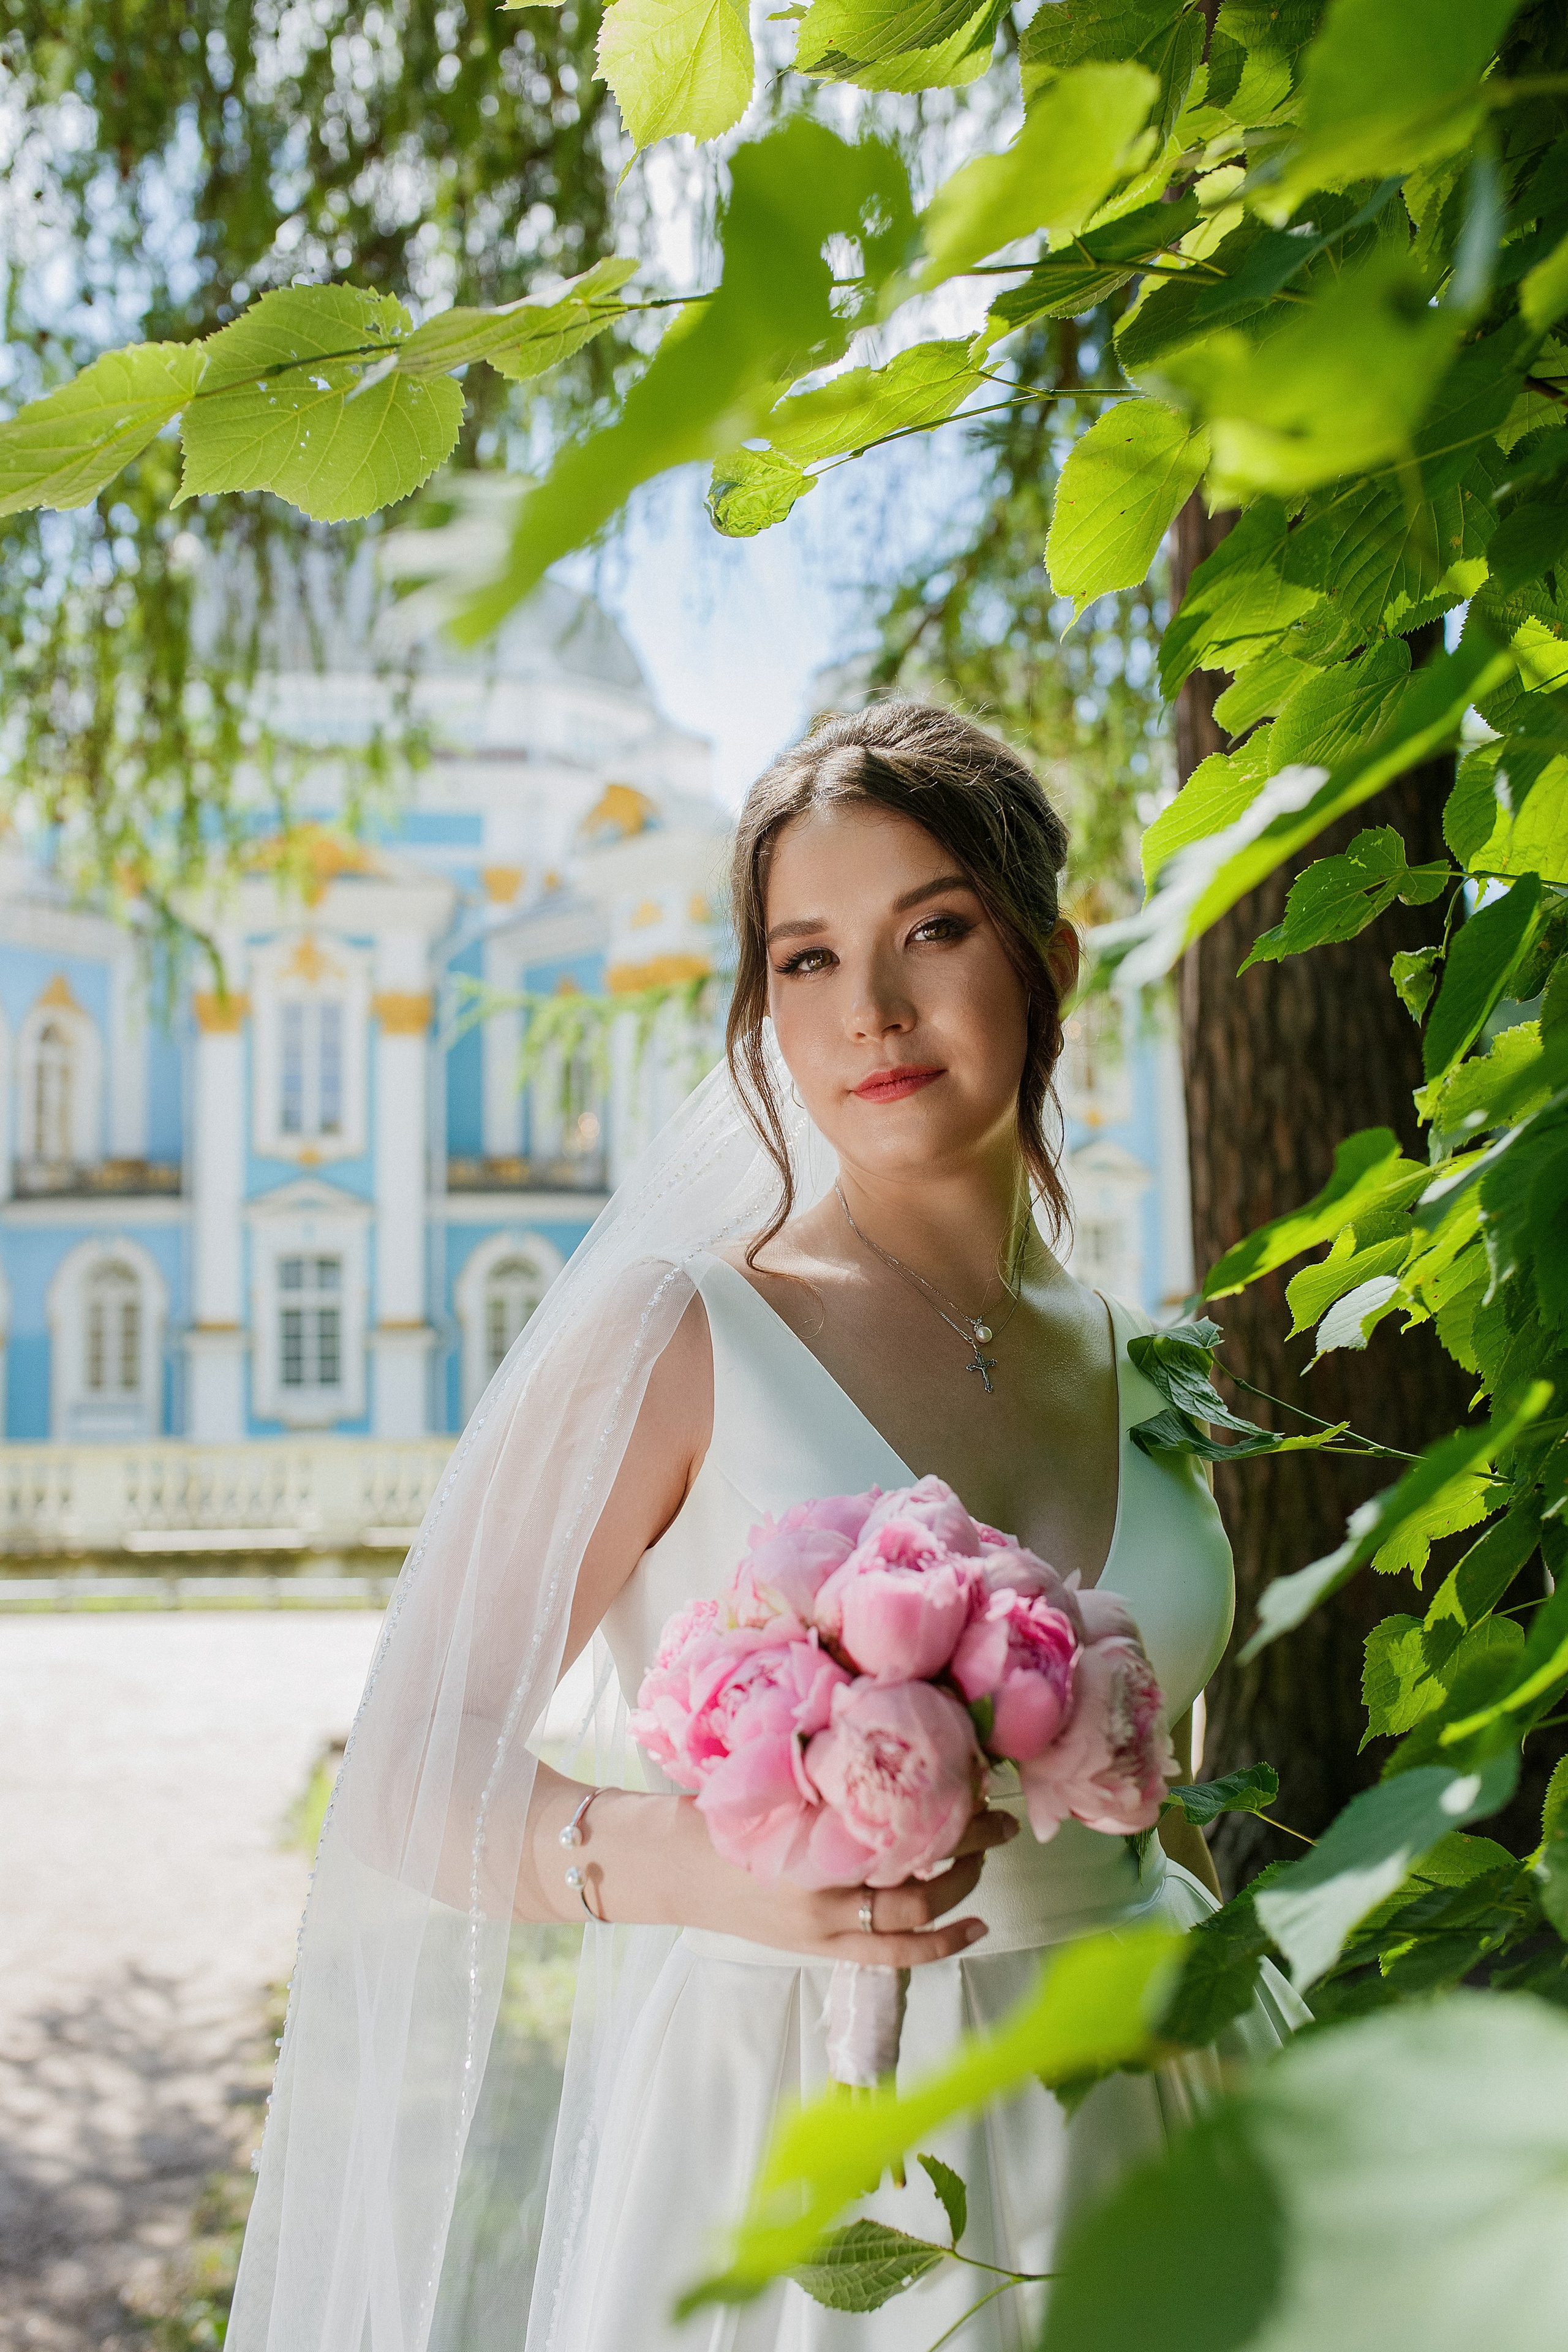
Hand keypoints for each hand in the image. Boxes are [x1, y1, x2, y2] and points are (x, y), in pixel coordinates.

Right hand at [672, 1797, 1019, 1967]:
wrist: (669, 1870)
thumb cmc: (714, 1815)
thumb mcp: (768, 1785)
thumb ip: (821, 1779)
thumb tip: (886, 1743)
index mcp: (806, 1843)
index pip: (893, 1832)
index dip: (942, 1813)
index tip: (971, 1780)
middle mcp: (818, 1894)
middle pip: (913, 1878)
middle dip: (966, 1848)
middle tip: (997, 1817)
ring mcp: (820, 1929)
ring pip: (910, 1920)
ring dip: (960, 1889)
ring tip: (988, 1858)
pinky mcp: (819, 1949)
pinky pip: (891, 1955)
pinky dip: (938, 1943)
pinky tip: (973, 1926)